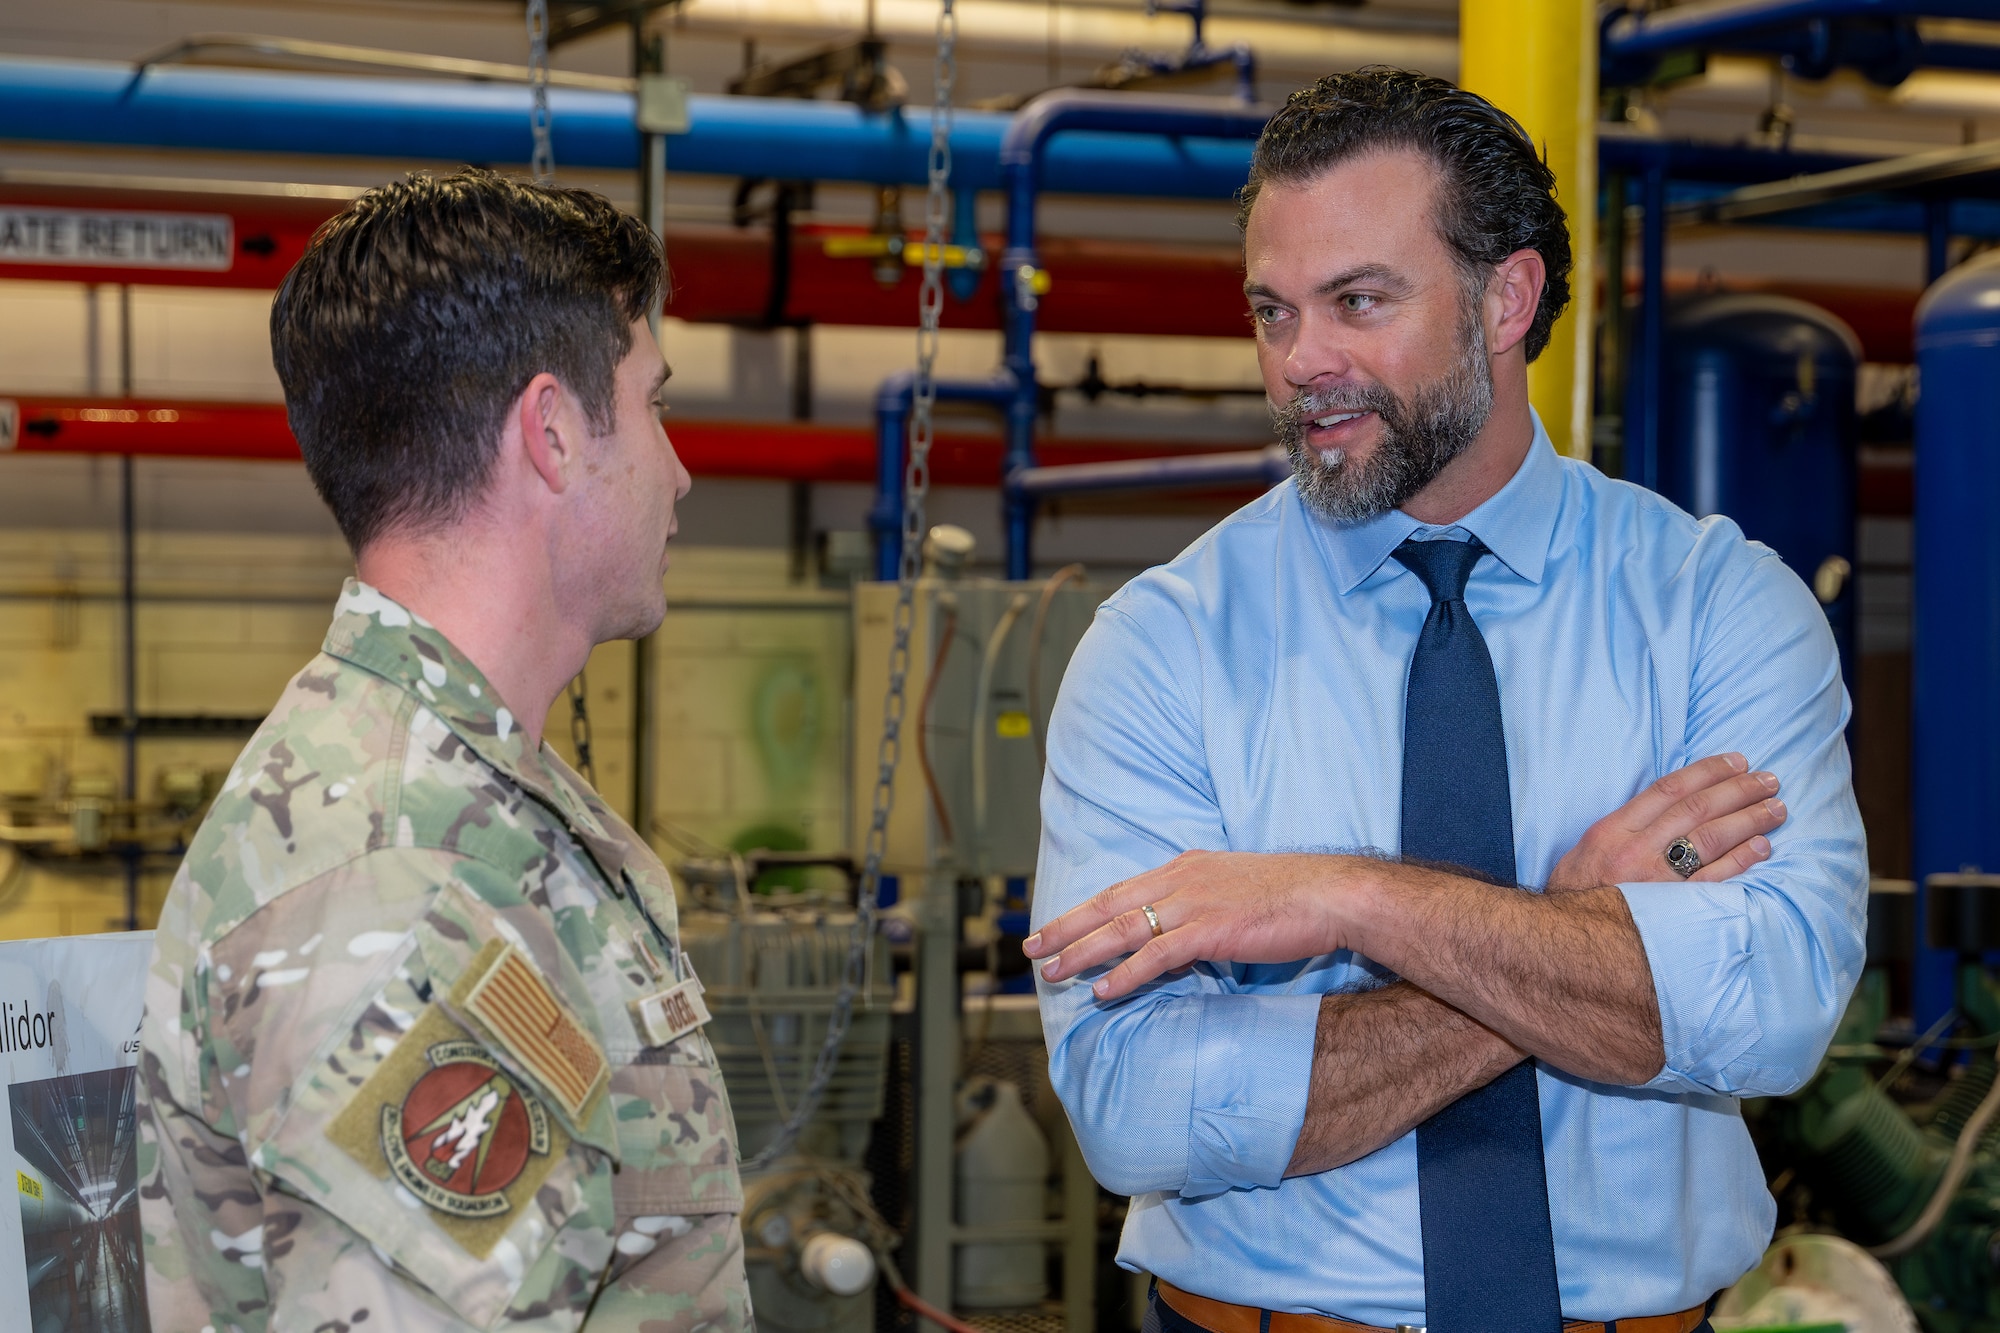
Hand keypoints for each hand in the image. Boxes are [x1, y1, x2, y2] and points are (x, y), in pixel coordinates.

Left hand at [1024, 850, 1365, 999]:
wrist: (1331, 894)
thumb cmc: (1292, 897)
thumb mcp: (1234, 891)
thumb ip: (1201, 907)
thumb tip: (1179, 938)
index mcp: (1185, 867)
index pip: (1121, 890)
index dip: (1083, 910)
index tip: (1053, 925)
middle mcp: (1181, 879)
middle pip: (1108, 905)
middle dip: (1065, 928)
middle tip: (1031, 947)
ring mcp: (1193, 903)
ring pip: (1122, 929)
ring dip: (1082, 952)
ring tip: (1052, 972)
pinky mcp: (1210, 930)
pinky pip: (1155, 956)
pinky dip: (1125, 974)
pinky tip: (1103, 990)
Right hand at [1547, 752, 1783, 892]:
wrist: (1564, 943)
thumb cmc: (1577, 895)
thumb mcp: (1588, 851)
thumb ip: (1624, 828)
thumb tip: (1666, 808)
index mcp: (1613, 830)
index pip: (1668, 789)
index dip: (1706, 771)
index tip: (1736, 761)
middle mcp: (1636, 849)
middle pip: (1696, 808)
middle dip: (1738, 790)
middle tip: (1769, 780)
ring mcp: (1656, 879)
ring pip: (1711, 838)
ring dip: (1748, 819)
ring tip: (1776, 808)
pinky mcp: (1673, 908)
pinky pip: (1715, 879)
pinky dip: (1741, 860)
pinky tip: (1762, 847)